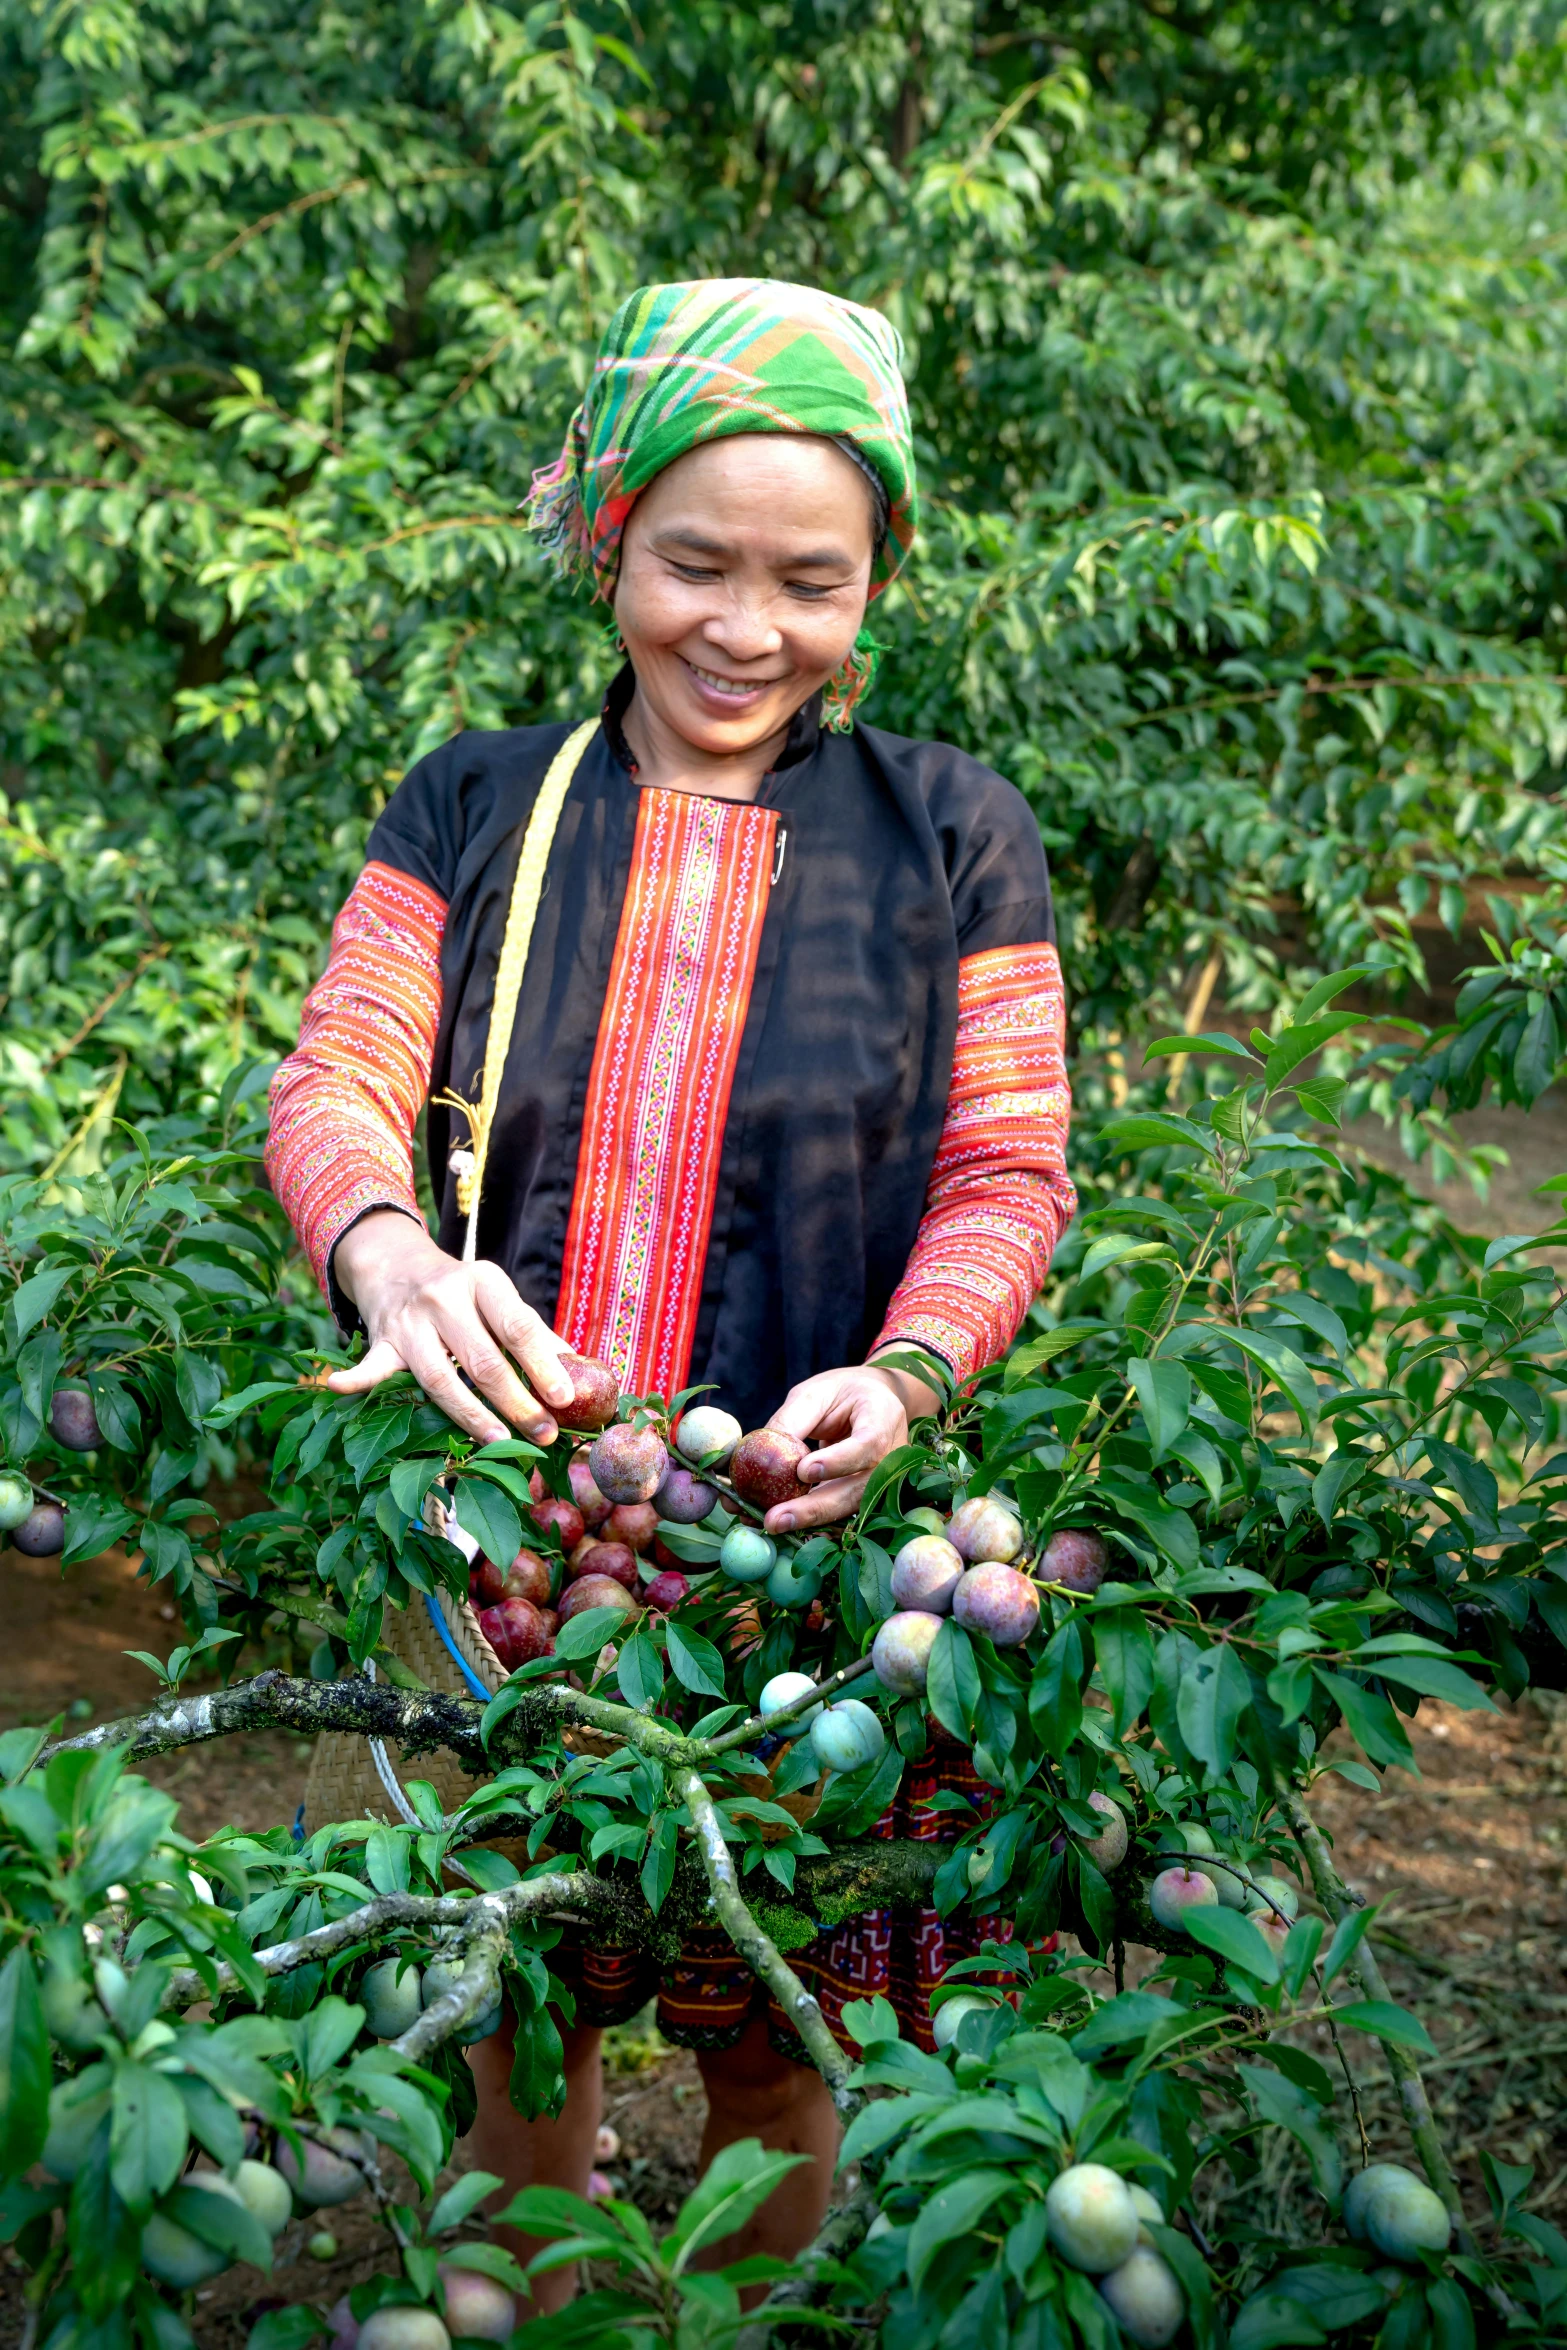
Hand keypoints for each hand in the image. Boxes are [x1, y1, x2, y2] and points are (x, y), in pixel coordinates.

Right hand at [328, 1209, 575, 1444]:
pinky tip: (338, 1388)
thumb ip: (535, 1333)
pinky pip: (370, 1364)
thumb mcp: (498, 1298)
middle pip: (483, 1359)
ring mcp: (410, 1320)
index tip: (565, 1397)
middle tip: (543, 1433)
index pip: (518, 1326)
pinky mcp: (382, 1340)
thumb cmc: (462, 1292)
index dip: (543, 1363)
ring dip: (471, 1415)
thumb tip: (581, 1373)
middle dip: (517, 1401)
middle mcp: (446, 1297)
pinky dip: (355, 1378)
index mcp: (484, 1282)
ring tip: (500, 1442)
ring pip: (440, 1376)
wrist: (397, 1263)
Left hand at [760, 1358, 941, 1535]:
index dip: (838, 1461)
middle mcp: (891, 1455)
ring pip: (848, 1508)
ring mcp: (883, 1481)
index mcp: (883, 1417)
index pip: (867, 1444)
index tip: (803, 1471)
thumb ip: (793, 1420)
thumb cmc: (843, 1394)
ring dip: (809, 1520)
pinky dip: (809, 1520)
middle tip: (776, 1519)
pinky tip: (779, 1522)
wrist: (871, 1403)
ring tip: (771, 1523)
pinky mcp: (866, 1497)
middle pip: (858, 1489)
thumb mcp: (816, 1394)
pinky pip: (840, 1513)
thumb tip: (761, 1454)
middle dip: (815, 1508)